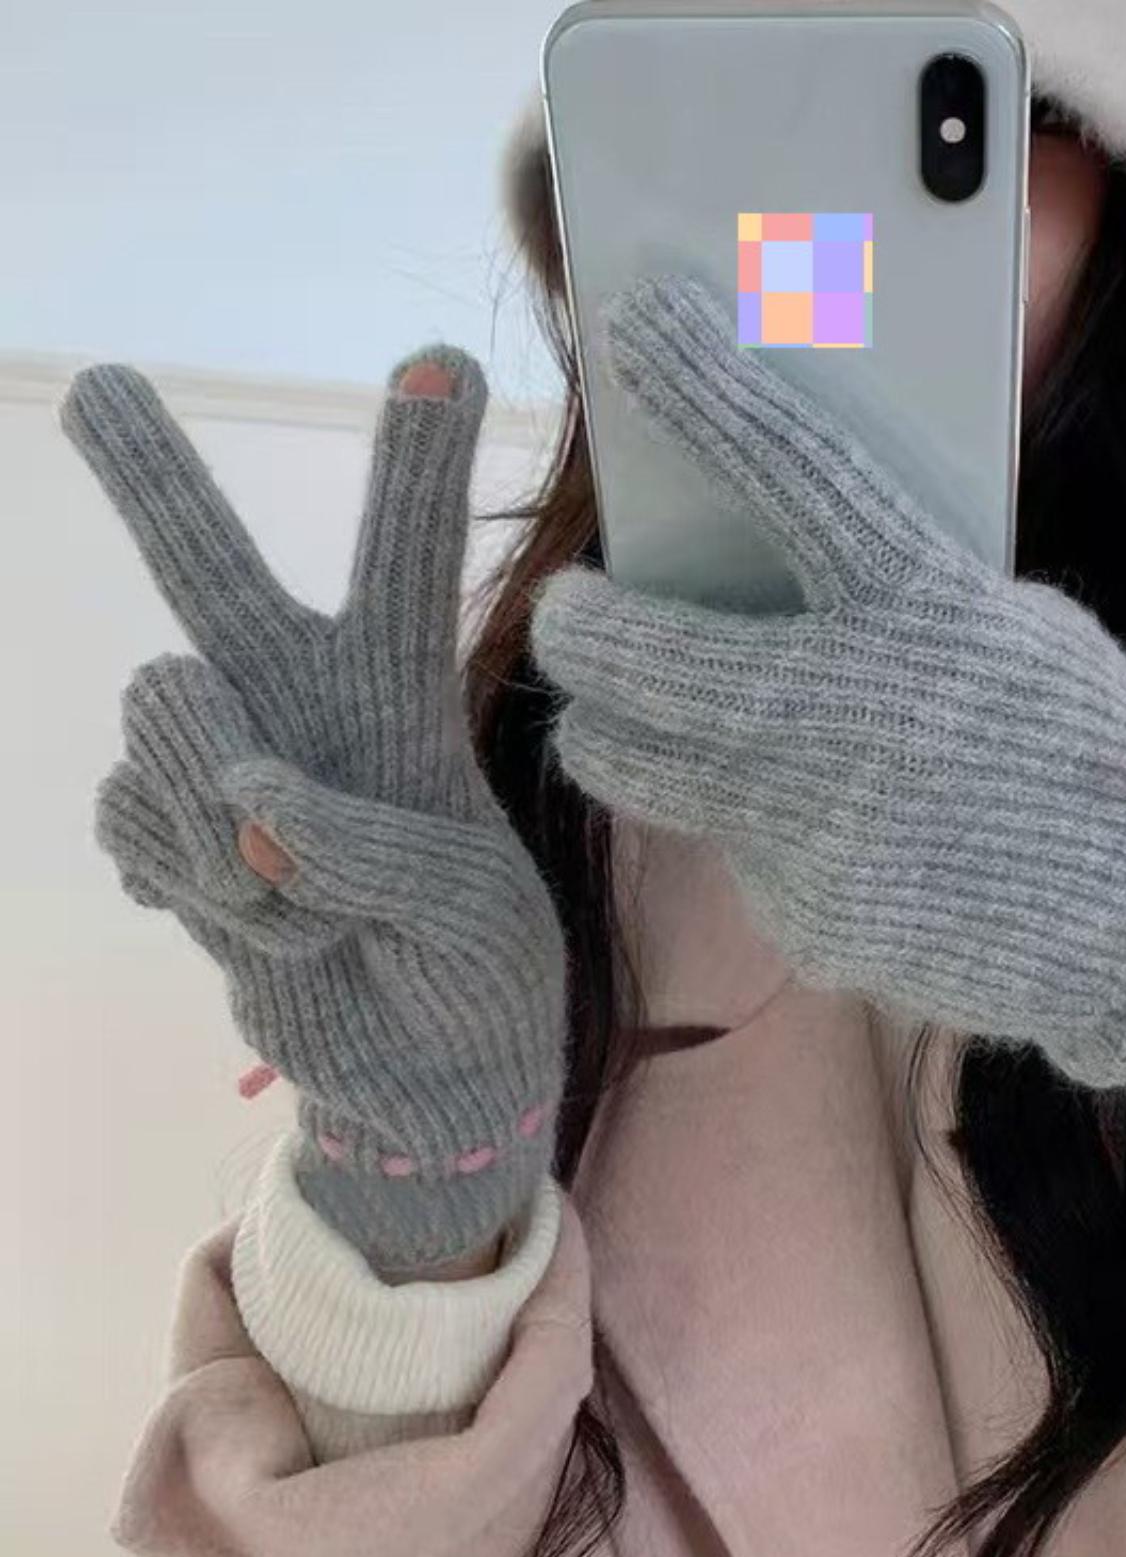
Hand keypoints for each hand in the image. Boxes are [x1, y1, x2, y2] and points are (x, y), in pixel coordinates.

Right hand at [64, 348, 566, 1270]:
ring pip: (163, 724)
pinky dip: (192, 889)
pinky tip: (259, 919)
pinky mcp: (168, 839)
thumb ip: (367, 849)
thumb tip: (247, 797)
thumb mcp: (467, 919)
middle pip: (217, 577)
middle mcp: (303, 708)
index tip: (438, 364)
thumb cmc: (478, 976)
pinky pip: (129, 819)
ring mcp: (224, 770)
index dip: (414, 471)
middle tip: (99, 382)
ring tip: (317, 910)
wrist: (416, 1077)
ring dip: (230, 838)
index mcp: (404, 702)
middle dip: (160, 488)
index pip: (406, 571)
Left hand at [530, 275, 1125, 1156]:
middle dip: (577, 623)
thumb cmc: (1094, 750)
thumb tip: (790, 568)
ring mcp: (802, 821)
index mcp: (915, 604)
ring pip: (625, 764)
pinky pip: (730, 850)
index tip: (633, 321)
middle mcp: (834, 707)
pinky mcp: (796, 910)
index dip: (704, 383)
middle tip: (579, 613)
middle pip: (623, 649)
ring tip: (636, 718)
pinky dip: (748, 827)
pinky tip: (820, 834)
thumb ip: (902, 593)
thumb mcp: (1008, 628)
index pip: (787, 467)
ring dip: (612, 728)